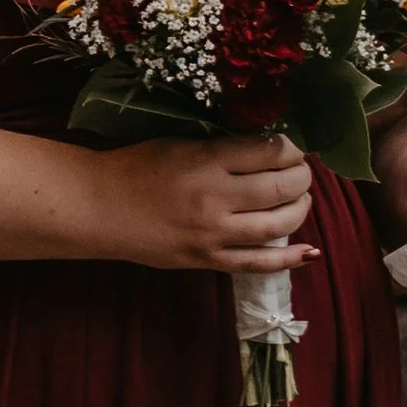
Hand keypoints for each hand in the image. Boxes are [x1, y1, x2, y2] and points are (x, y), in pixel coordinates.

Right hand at [103, 132, 315, 277]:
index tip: (292, 147)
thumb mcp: (179, 143)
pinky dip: (289, 258)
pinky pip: (259, 263)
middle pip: (282, 187)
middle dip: (302, 176)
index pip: (271, 151)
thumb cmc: (135, 167)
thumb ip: (222, 148)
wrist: (97, 207)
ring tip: (300, 198)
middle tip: (300, 171)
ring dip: (301, 209)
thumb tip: (269, 149)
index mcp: (206, 161)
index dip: (291, 148)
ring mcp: (213, 235)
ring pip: (279, 225)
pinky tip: (309, 251)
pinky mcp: (207, 261)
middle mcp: (215, 199)